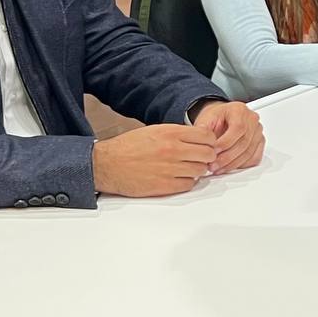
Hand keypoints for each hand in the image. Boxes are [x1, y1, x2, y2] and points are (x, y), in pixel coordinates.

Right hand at [92, 124, 216, 195]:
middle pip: (208, 154)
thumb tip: (197, 139)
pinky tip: (179, 177)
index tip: (207, 145)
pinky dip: (187, 182)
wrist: (107, 164)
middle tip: (200, 158)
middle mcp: (173, 149)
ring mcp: (170, 168)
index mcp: (170, 133)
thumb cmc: (128, 147)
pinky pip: (188, 184)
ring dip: (197, 170)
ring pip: (200, 171)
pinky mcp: (165, 185)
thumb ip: (177, 134)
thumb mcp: (154, 131)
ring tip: (187, 168)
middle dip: (207, 156)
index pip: (206, 136)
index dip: (210, 141)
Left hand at [192, 100, 264, 174]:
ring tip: (218, 169)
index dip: (225, 143)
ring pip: (249, 153)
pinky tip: (229, 167)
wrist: (222, 118)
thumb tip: (200, 143)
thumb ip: (203, 130)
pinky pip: (254, 158)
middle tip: (213, 165)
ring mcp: (258, 132)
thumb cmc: (216, 118)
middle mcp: (252, 119)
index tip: (213, 152)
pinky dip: (241, 166)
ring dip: (232, 165)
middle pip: (244, 143)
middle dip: (227, 158)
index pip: (237, 128)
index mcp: (239, 110)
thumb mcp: (206, 119)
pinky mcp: (260, 143)